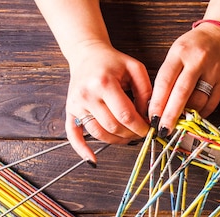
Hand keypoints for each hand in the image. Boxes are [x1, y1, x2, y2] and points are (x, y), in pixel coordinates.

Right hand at [65, 41, 151, 161]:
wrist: (86, 53)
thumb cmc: (113, 61)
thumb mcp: (135, 69)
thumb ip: (146, 92)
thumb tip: (149, 118)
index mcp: (104, 83)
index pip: (125, 115)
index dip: (140, 127)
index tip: (149, 129)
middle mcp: (87, 95)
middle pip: (112, 126)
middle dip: (131, 134)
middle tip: (141, 133)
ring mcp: (76, 104)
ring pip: (99, 133)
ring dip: (116, 140)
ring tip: (128, 137)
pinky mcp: (70, 110)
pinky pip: (73, 134)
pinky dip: (82, 150)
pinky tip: (93, 160)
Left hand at [148, 23, 219, 135]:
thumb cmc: (195, 45)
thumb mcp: (176, 52)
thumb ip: (168, 76)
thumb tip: (159, 105)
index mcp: (180, 52)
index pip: (165, 81)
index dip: (157, 103)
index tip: (152, 118)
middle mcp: (197, 61)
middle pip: (181, 93)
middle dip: (170, 115)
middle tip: (163, 129)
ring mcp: (213, 71)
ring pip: (198, 102)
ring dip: (185, 116)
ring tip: (177, 124)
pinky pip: (211, 104)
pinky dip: (200, 114)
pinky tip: (192, 117)